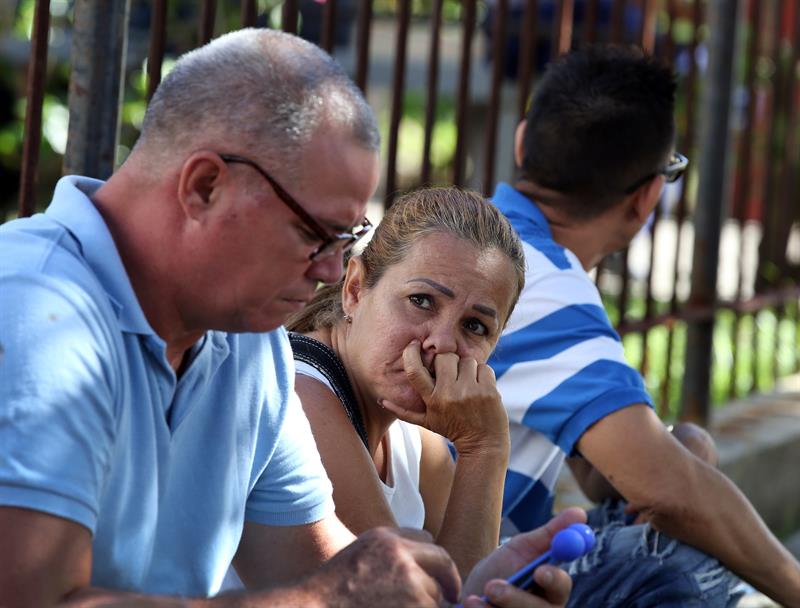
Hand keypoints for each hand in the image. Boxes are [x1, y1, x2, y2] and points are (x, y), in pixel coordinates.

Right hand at [309, 527, 460, 606]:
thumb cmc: (330, 590)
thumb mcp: (359, 555)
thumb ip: (389, 553)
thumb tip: (420, 565)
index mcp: (385, 537)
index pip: (426, 540)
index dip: (433, 559)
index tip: (438, 574)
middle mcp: (400, 552)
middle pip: (442, 561)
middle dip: (451, 579)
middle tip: (454, 595)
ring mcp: (409, 579)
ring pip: (437, 593)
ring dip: (432, 605)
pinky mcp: (416, 604)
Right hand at [381, 341, 508, 455]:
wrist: (483, 444)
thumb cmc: (452, 429)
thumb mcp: (427, 422)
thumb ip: (404, 411)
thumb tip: (382, 401)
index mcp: (432, 400)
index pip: (414, 371)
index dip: (411, 353)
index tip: (414, 345)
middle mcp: (449, 394)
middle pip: (444, 357)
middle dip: (449, 361)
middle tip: (452, 373)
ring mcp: (470, 392)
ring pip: (466, 360)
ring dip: (467, 368)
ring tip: (468, 383)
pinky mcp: (488, 391)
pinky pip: (483, 367)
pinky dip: (482, 374)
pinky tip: (480, 387)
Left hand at [461, 508, 586, 607]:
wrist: (464, 598)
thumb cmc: (498, 572)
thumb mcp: (519, 550)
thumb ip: (549, 534)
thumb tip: (580, 513)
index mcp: (550, 591)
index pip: (562, 587)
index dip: (554, 580)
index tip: (540, 570)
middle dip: (516, 599)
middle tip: (492, 587)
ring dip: (493, 607)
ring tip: (472, 598)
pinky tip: (469, 606)